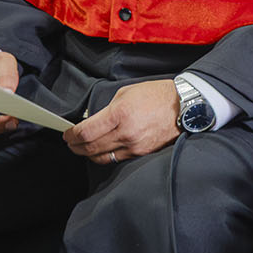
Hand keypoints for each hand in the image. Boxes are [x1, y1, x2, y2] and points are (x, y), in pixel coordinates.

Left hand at [64, 79, 182, 163]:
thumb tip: (93, 121)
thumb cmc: (158, 95)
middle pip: (89, 148)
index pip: (85, 132)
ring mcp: (135, 146)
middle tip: (71, 142)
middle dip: (75, 146)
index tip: (67, 134)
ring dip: (88, 153)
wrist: (186, 106)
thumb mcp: (127, 93)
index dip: (71, 136)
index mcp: (120, 114)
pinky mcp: (142, 153)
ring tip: (84, 147)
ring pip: (101, 157)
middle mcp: (126, 133)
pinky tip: (102, 149)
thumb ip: (108, 109)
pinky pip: (117, 158)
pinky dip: (105, 155)